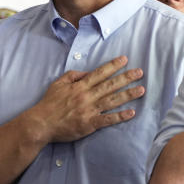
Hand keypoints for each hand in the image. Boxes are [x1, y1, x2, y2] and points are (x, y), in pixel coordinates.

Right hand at [27, 55, 144, 142]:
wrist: (41, 123)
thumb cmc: (49, 103)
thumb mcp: (58, 83)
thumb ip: (74, 75)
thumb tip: (87, 72)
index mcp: (80, 86)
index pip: (100, 73)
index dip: (113, 65)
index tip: (125, 59)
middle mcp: (86, 96)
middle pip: (110, 85)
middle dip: (126, 78)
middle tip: (140, 72)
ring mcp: (89, 110)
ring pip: (112, 101)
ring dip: (128, 95)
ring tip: (141, 90)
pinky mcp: (89, 124)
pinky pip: (107, 119)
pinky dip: (119, 116)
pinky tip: (131, 113)